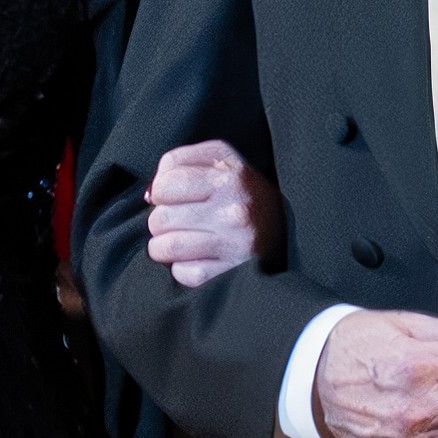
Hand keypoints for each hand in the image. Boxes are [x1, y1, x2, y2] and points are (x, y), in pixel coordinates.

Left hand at [145, 141, 284, 287]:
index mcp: (230, 176)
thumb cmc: (244, 193)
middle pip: (159, 218)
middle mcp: (234, 210)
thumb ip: (180, 162)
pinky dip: (183, 269)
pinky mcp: (230, 275)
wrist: (287, 230)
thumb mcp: (222, 161)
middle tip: (184, 222)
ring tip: (185, 241)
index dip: (163, 192)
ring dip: (166, 247)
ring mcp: (233, 245)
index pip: (164, 184)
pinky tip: (200, 259)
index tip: (178, 197)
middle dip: (164, 222)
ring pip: (164, 248)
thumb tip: (149, 194)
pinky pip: (181, 274)